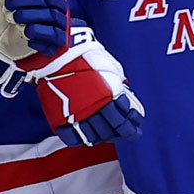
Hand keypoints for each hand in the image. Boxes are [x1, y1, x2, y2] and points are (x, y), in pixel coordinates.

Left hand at [0, 0, 68, 94]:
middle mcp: (55, 8)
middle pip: (50, 0)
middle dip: (27, 1)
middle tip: (8, 6)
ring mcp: (55, 25)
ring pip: (52, 17)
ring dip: (30, 16)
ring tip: (13, 19)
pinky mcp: (53, 43)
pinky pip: (55, 37)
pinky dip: (39, 34)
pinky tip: (25, 34)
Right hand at [28, 25, 143, 145]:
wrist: (61, 53)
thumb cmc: (87, 57)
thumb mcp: (112, 70)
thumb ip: (118, 87)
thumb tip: (125, 99)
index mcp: (108, 97)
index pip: (123, 122)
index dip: (130, 129)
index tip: (134, 129)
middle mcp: (94, 108)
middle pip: (109, 131)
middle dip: (118, 134)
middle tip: (122, 134)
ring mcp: (76, 114)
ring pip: (92, 136)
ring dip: (100, 137)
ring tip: (104, 135)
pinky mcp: (59, 116)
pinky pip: (70, 137)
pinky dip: (78, 140)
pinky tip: (83, 137)